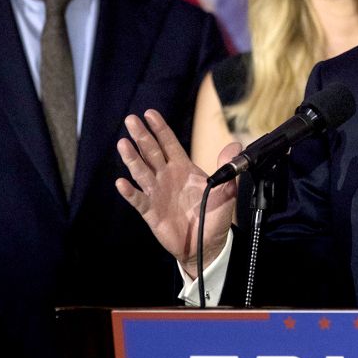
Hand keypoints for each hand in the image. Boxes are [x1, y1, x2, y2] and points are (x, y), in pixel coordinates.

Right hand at [116, 109, 238, 275]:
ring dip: (132, 158)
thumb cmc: (214, 215)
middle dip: (142, 136)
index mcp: (184, 168)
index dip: (160, 129)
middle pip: (151, 152)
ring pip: (141, 172)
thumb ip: (227, 167)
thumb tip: (235, 145)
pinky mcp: (151, 211)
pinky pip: (138, 200)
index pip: (169, 144)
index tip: (150, 114)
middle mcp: (167, 177)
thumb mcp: (227, 189)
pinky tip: (122, 183)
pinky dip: (130, 192)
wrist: (207, 243)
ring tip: (123, 144)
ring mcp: (157, 193)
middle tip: (131, 120)